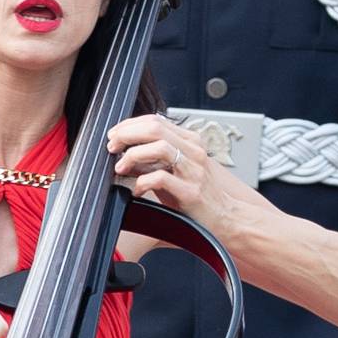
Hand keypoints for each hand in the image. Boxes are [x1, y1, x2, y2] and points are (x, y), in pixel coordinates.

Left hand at [108, 114, 236, 227]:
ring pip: (159, 147)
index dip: (130, 125)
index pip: (156, 120)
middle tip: (112, 146)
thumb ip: (153, 161)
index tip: (115, 134)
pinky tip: (137, 190)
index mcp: (190, 142)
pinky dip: (143, 182)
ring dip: (133, 155)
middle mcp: (193, 152)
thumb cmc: (199, 195)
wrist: (225, 217)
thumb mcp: (176, 171)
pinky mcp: (191, 192)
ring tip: (121, 167)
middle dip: (127, 135)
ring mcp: (193, 171)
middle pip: (155, 128)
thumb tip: (124, 155)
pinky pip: (161, 178)